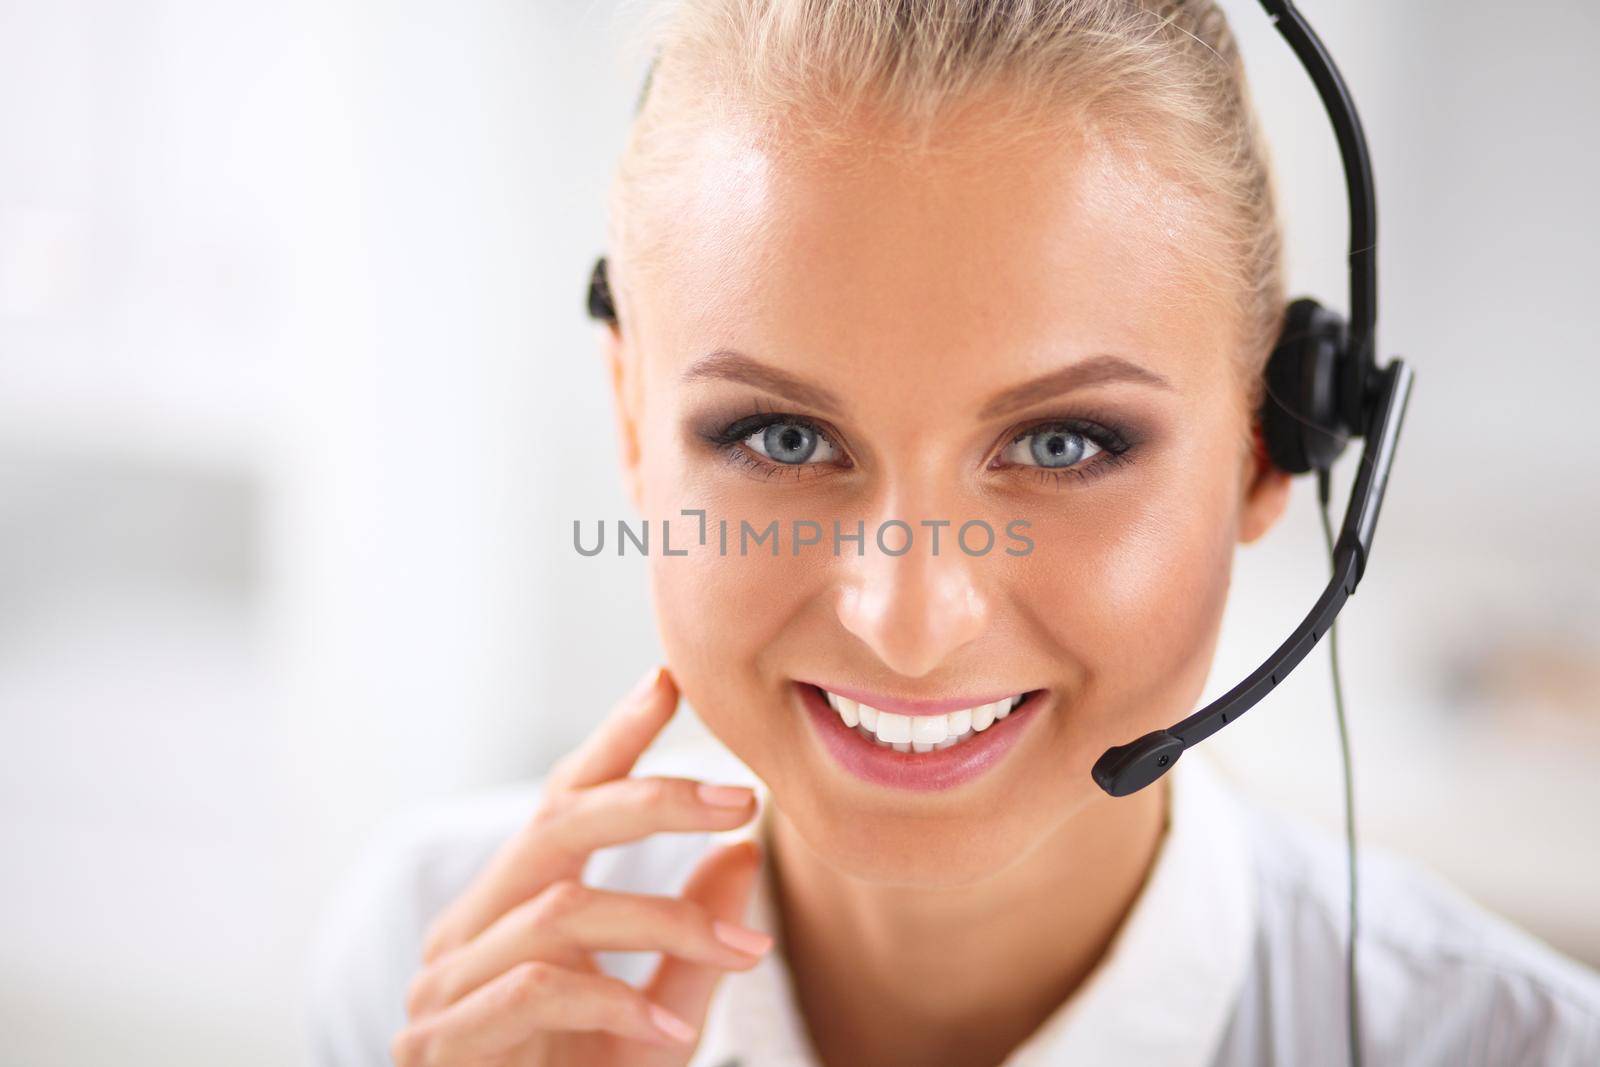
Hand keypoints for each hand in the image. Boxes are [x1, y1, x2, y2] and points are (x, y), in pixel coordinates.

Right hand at [391, 665, 771, 1065]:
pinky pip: (536, 990)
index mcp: (512, 905)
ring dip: (665, 923)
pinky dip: (614, 999)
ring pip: (561, 908)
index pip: (562, 798)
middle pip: (556, 822)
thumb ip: (691, 938)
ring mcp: (448, 984)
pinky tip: (668, 1028)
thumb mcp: (655, 1016)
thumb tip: (745, 850)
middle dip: (654, 798)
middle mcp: (471, 927)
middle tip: (744, 799)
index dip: (615, 737)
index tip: (669, 679)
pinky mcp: (445, 1042)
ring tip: (746, 958)